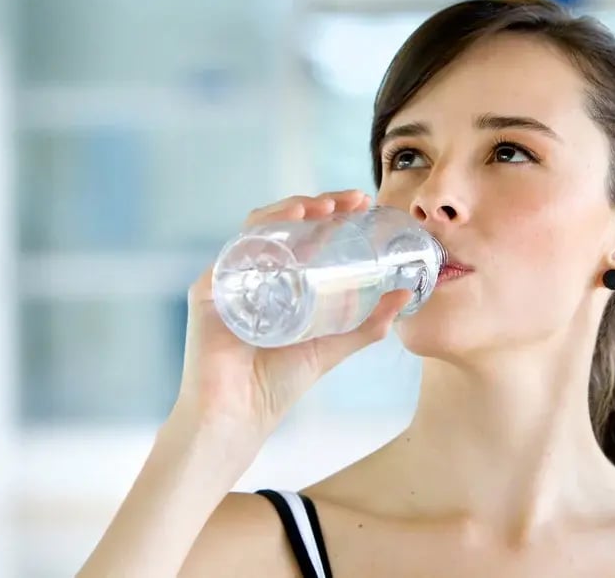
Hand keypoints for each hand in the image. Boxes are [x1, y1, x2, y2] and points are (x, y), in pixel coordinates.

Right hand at [170, 189, 412, 444]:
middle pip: (283, 223)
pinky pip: (235, 248)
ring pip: (259, 226)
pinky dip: (264, 228)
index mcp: (277, 280)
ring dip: (293, 208)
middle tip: (353, 200)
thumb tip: (405, 295)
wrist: (240, 415)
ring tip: (325, 207)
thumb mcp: (332, 346)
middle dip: (319, 203)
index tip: (363, 203)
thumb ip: (366, 324)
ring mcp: (229, 276)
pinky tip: (290, 222)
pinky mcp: (210, 287)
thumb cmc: (277, 383)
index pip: (303, 234)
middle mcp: (252, 271)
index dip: (332, 213)